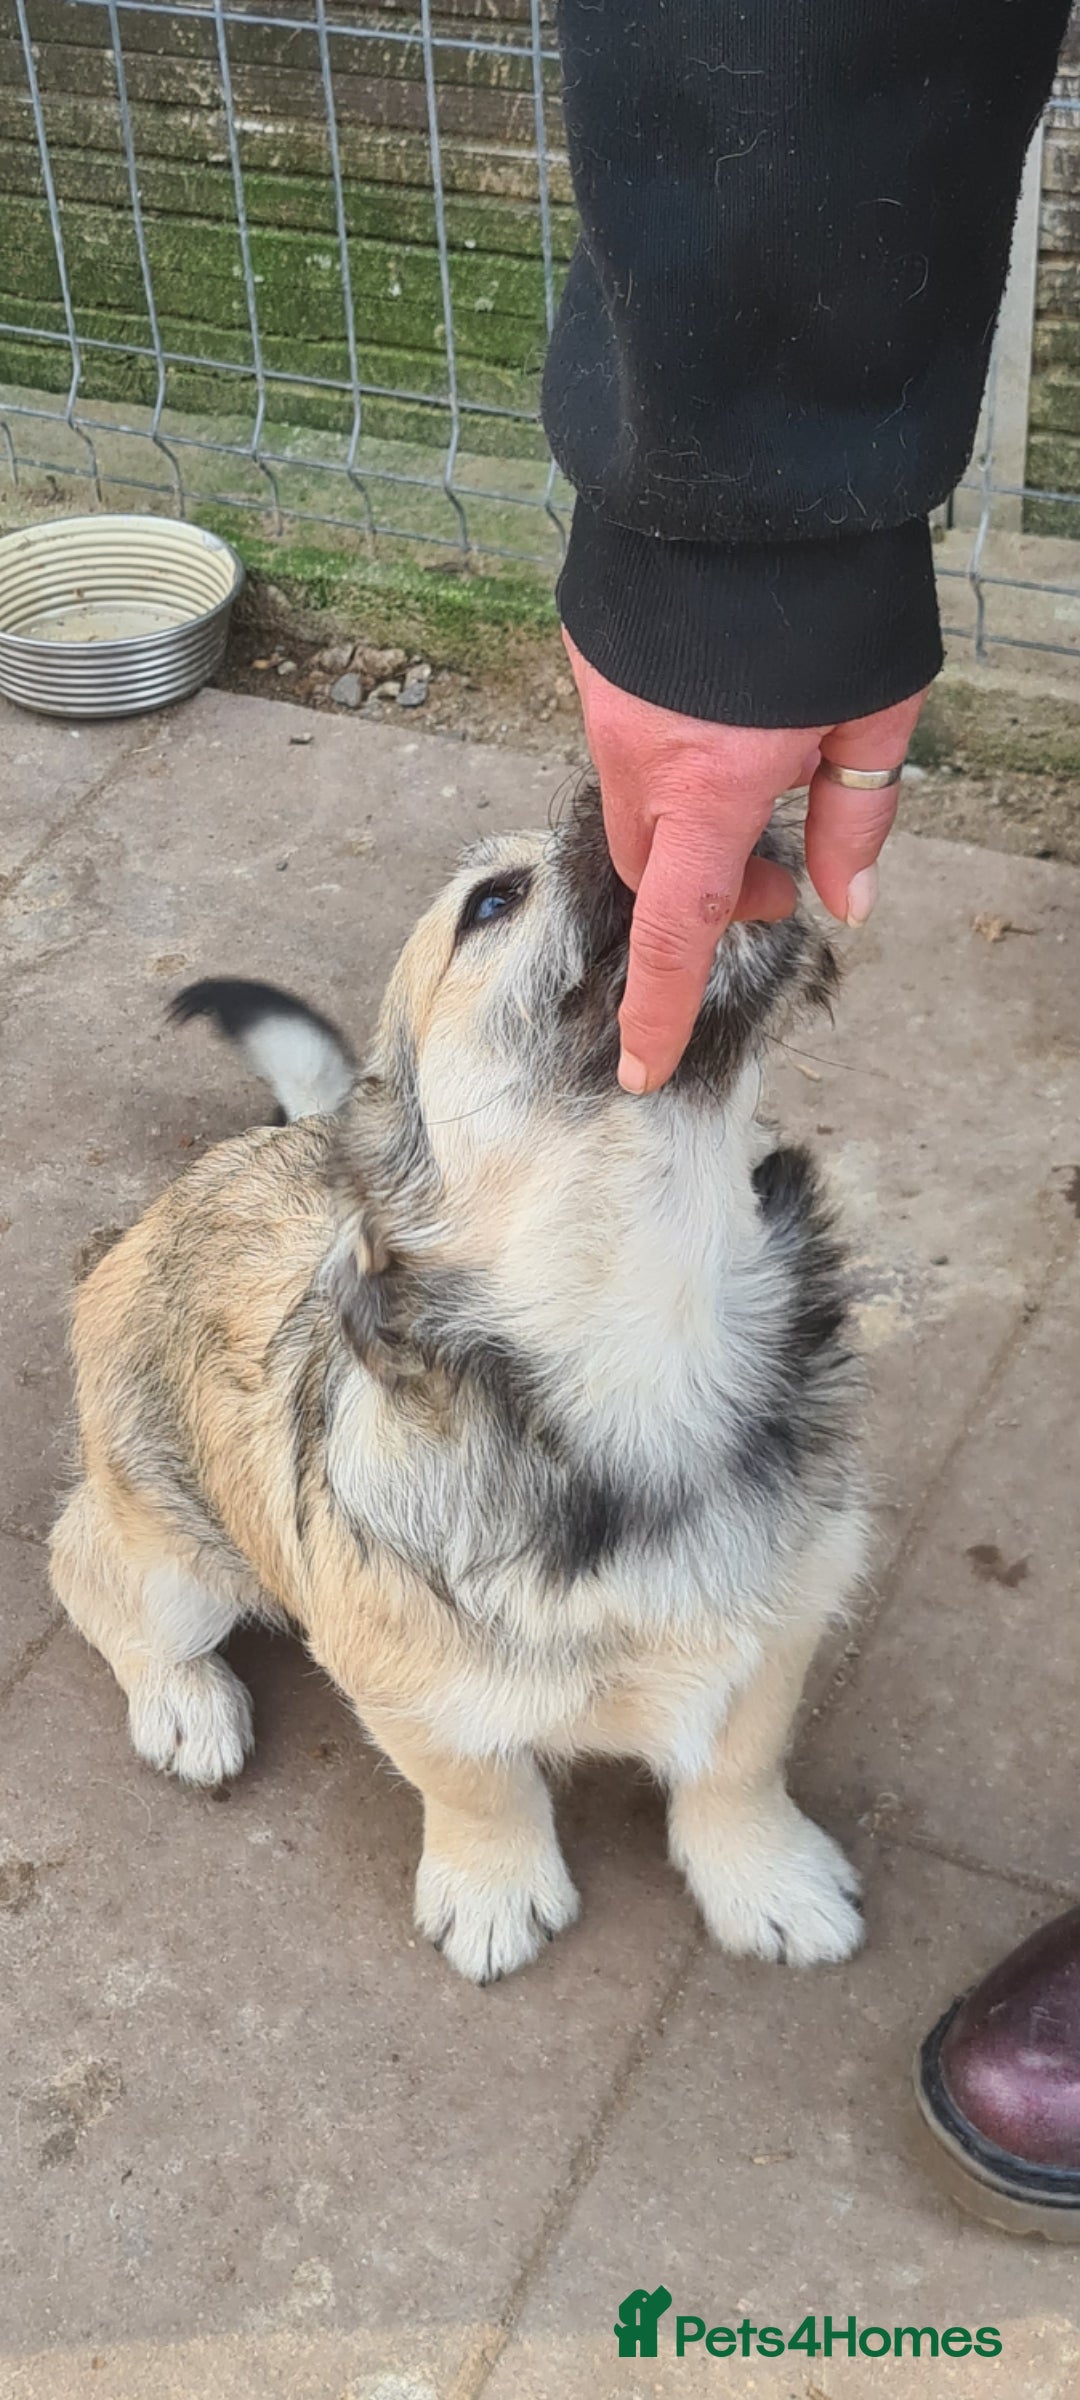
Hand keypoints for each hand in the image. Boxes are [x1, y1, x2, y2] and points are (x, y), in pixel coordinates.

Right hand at [564, 634, 925, 1092]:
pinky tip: (719, 706)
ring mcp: (603, 704)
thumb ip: (857, 817)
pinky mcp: (590, 655)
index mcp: (711, 787)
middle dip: (704, 901)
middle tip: (778, 880)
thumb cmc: (831, 590)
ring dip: (687, 824)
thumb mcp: (878, 713)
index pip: (677, 932)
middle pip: (653, 873)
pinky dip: (665, 752)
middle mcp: (639, 756)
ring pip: (632, 804)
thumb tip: (843, 901)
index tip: (639, 1065)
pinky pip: (621, 734)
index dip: (659, 1009)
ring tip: (759, 780)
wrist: (750, 460)